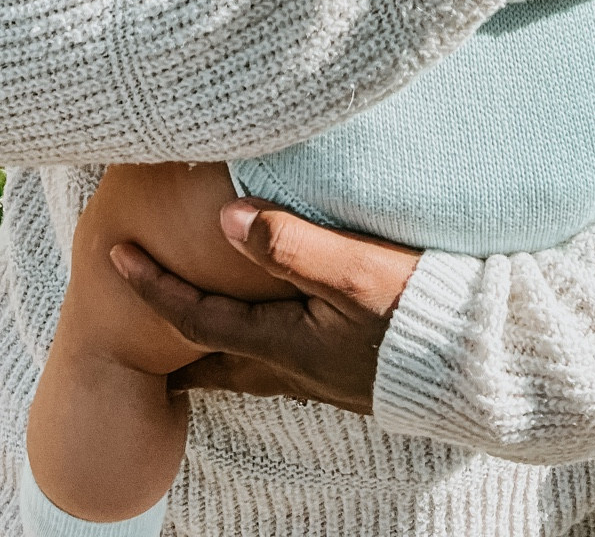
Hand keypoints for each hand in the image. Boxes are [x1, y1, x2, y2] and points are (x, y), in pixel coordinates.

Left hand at [110, 198, 419, 411]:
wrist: (481, 362)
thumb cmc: (420, 312)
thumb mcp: (354, 270)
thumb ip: (289, 244)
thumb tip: (224, 219)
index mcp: (285, 342)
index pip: (198, 319)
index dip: (152, 287)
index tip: (112, 256)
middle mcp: (295, 367)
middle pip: (214, 359)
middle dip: (171, 346)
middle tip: (131, 342)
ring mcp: (324, 376)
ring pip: (248, 365)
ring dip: (212, 351)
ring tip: (190, 342)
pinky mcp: (349, 372)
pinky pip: (281, 364)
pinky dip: (255, 349)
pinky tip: (272, 337)